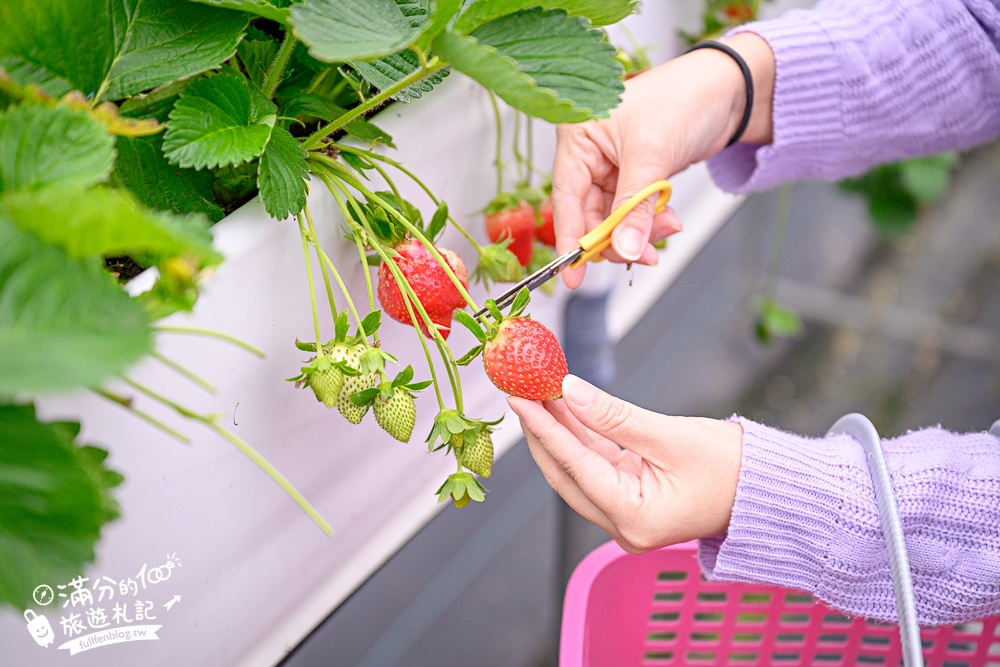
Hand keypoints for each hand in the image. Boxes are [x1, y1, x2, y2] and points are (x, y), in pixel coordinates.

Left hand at [508, 375, 742, 552]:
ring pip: (580, 469)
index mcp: (634, 519)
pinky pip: (598, 467)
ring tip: (539, 393)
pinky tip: (566, 409)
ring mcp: (627, 517)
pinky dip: (583, 438)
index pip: (575, 465)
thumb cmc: (737, 470)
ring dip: (561, 432)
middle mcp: (624, 527)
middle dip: (544, 431)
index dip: (544, 428)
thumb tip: (570, 391)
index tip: (520, 397)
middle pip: (567, 473)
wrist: (773, 492)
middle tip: (522, 391)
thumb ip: (615, 415)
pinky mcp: (633, 500)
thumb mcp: (672, 436)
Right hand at [552, 33, 774, 288]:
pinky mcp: (634, 175)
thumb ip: (634, 209)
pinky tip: (669, 221)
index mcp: (579, 135)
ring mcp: (611, 165)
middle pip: (588, 213)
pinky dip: (649, 222)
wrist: (729, 89)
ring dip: (637, 232)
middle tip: (638, 255)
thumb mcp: (652, 157)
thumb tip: (623, 250)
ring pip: (613, 218)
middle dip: (615, 237)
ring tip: (666, 230)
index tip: (573, 275)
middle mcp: (589, 151)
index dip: (570, 239)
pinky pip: (632, 212)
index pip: (565, 196)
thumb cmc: (684, 99)